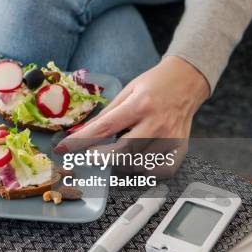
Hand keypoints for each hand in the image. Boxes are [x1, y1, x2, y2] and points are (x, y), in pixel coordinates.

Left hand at [55, 56, 209, 175]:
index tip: (63, 149)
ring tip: (114, 153)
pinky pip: (161, 171)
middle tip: (88, 154)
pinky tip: (137, 163)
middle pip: (122, 152)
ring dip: (119, 163)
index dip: (80, 141)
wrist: (187, 80)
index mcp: (140, 105)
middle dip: (99, 157)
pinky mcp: (181, 147)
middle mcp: (157, 123)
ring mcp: (171, 137)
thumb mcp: (126, 91)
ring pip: (138, 163)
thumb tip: (81, 133)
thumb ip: (105, 115)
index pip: (104, 128)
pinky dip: (145, 172)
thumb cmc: (153, 85)